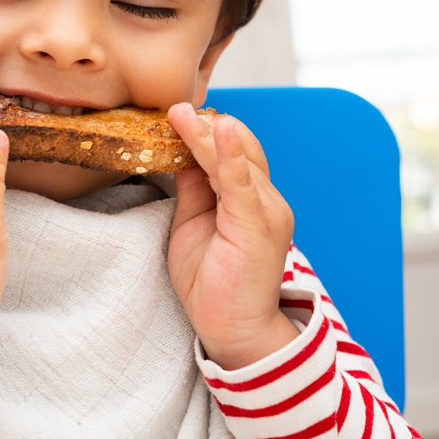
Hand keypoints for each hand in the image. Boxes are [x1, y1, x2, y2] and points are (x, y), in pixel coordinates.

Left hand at [166, 103, 297, 370]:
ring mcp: (266, 210)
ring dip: (206, 133)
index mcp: (250, 198)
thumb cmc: (213, 283)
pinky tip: (217, 130)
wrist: (234, 331)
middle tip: (172, 107)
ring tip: (178, 113)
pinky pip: (241, 181)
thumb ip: (193, 188)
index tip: (174, 112)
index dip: (203, 131)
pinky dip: (228, 154)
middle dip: (204, 125)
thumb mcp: (193, 223)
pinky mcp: (257, 224)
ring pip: (235, 158)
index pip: (229, 152)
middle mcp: (265, 199)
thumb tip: (178, 153)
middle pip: (236, 148)